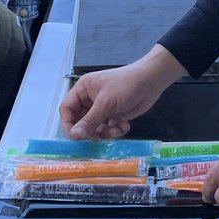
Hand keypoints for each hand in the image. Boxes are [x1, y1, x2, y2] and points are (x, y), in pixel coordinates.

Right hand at [59, 46, 185, 139]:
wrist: (152, 81)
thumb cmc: (125, 86)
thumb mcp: (105, 103)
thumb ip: (89, 121)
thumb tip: (73, 136)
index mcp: (83, 90)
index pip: (67, 109)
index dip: (69, 124)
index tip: (76, 137)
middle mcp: (90, 99)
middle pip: (81, 122)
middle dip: (90, 130)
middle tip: (99, 137)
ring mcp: (103, 108)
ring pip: (95, 128)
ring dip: (105, 132)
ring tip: (116, 129)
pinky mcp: (115, 115)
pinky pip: (108, 129)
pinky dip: (115, 130)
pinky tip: (124, 125)